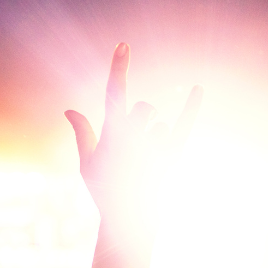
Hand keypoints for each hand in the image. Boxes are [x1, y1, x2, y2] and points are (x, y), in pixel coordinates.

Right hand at [65, 42, 201, 231]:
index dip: (118, 68)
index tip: (124, 45)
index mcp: (111, 138)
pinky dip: (191, 106)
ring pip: (159, 124)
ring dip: (152, 138)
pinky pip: (184, 125)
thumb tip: (69, 109)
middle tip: (135, 142)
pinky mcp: (173, 157)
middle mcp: (135, 141)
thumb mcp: (87, 166)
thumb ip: (83, 134)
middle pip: (144, 107)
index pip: (114, 94)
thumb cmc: (105, 192)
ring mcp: (156, 149)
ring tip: (145, 164)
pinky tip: (198, 88)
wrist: (131, 223)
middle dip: (141, 117)